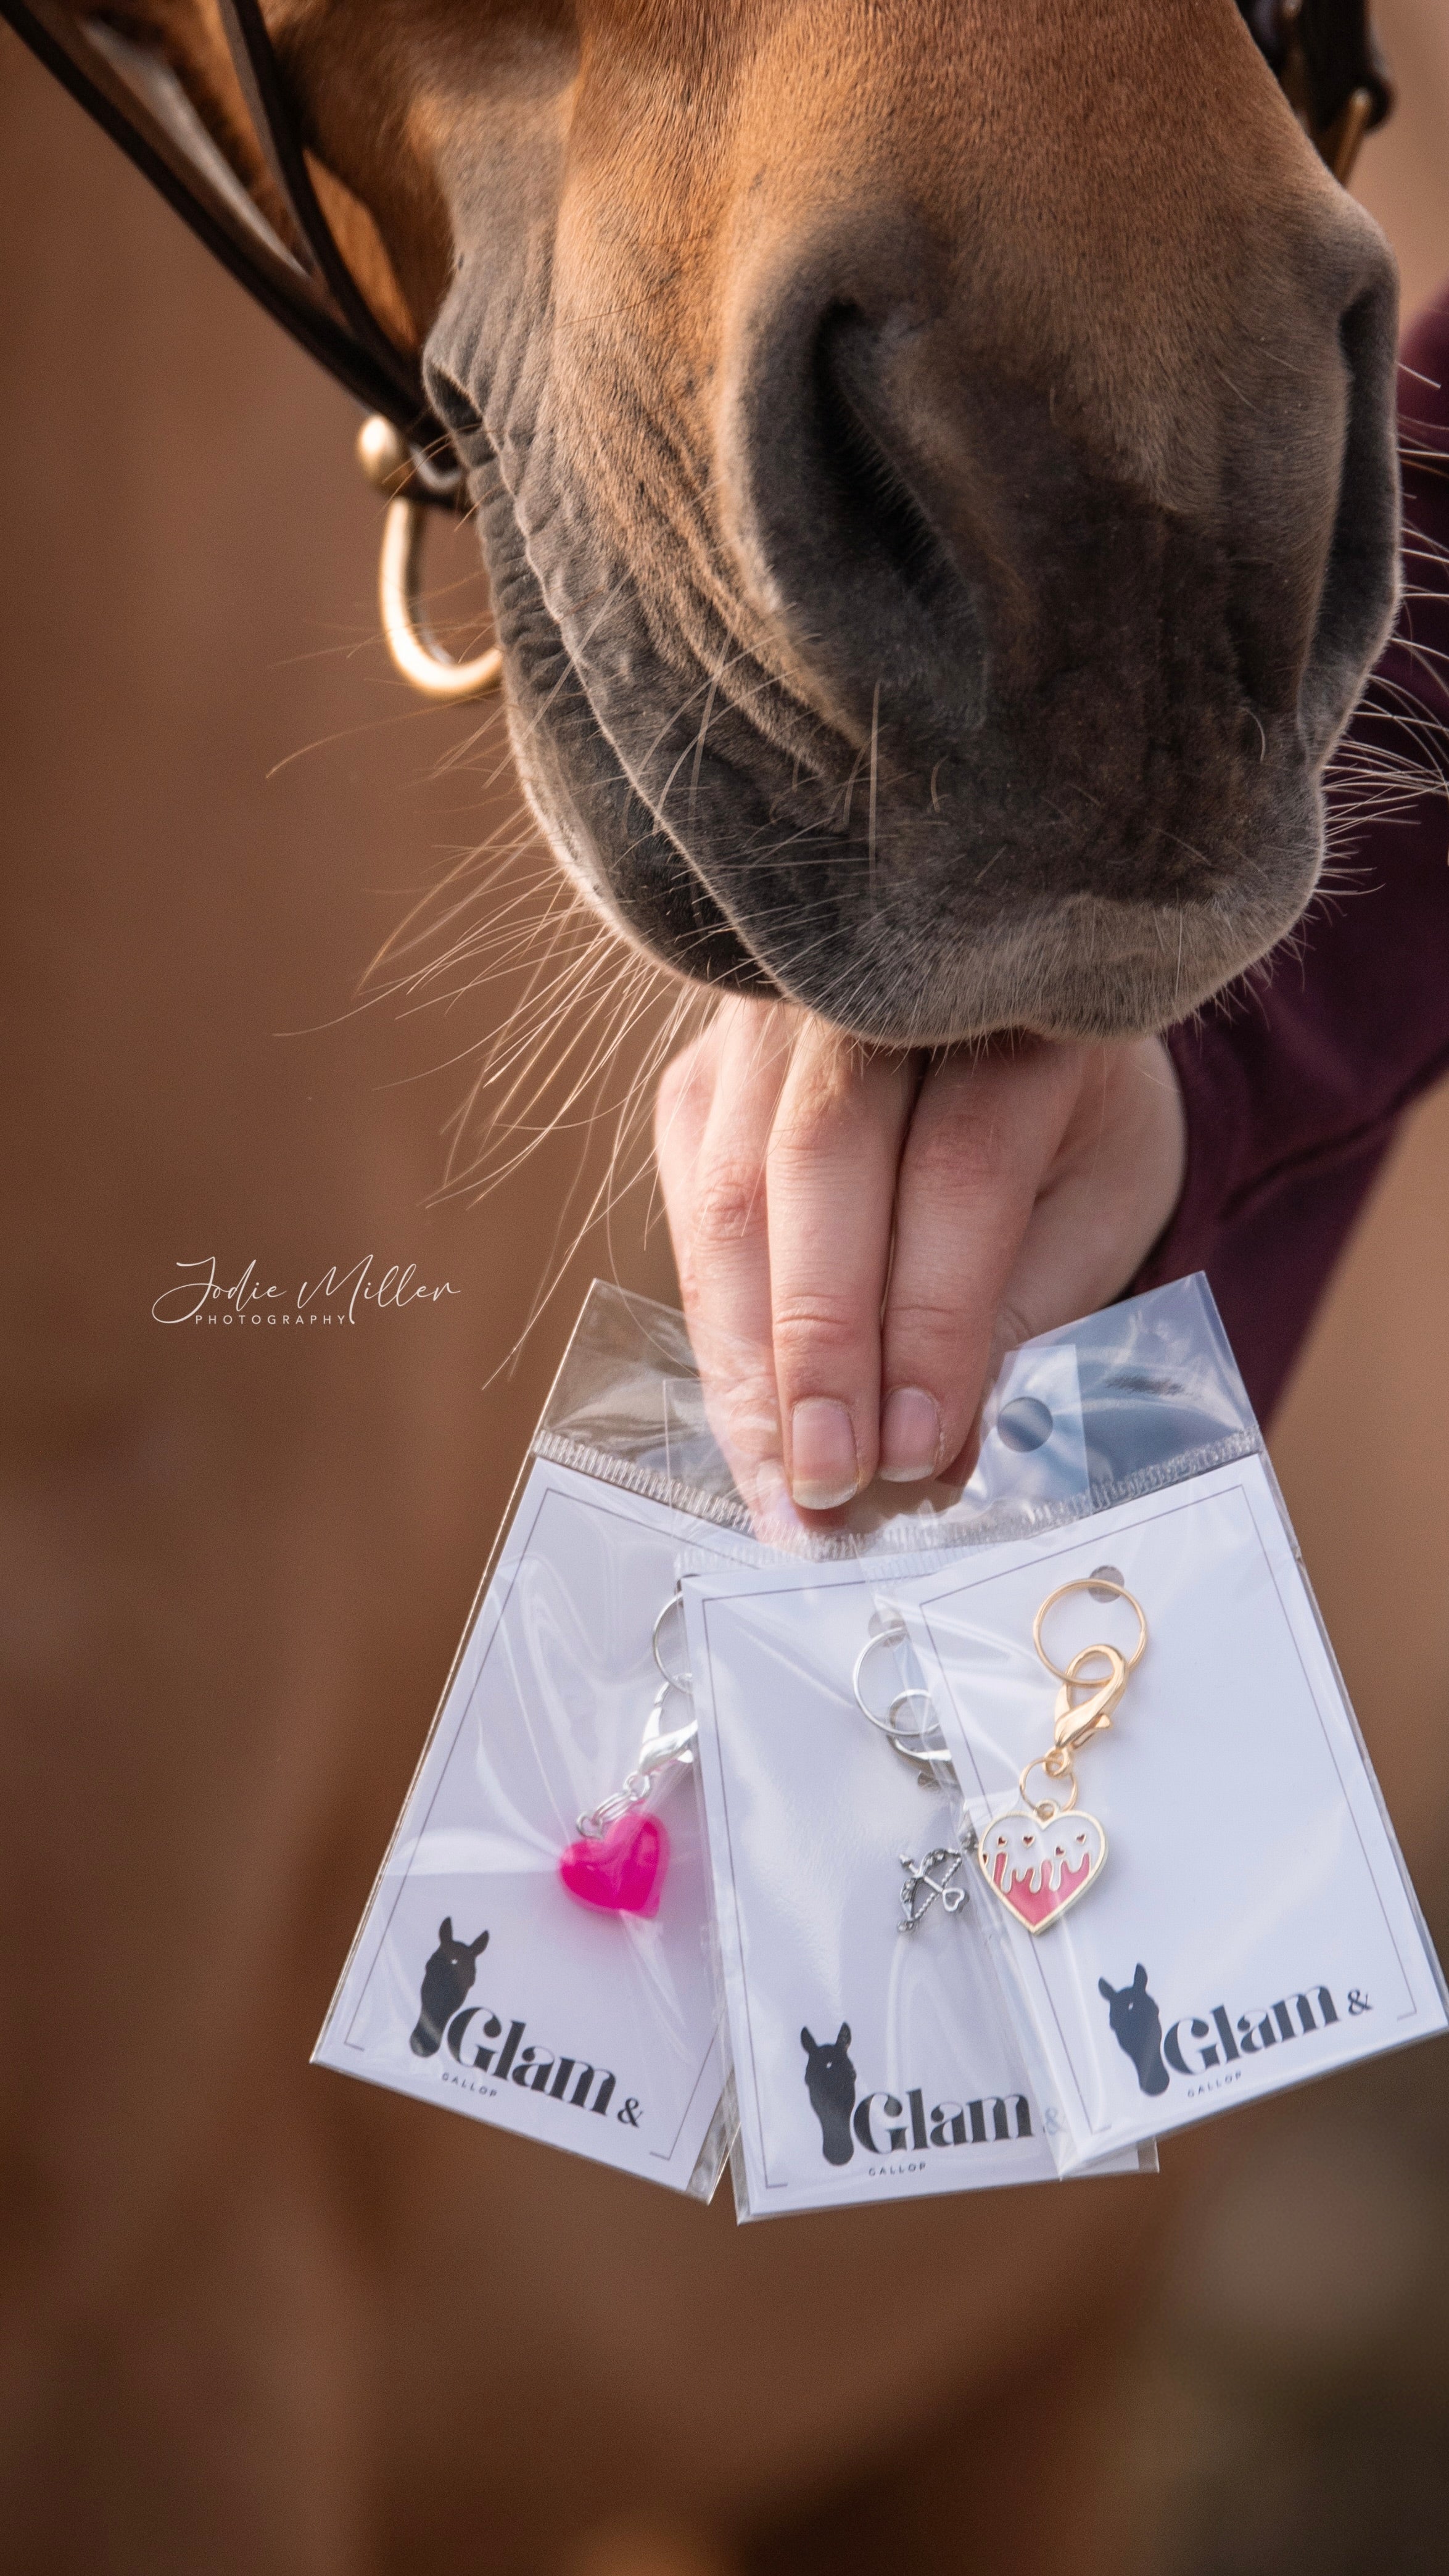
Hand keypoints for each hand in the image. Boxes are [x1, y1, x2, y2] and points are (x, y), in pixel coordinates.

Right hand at [653, 999, 1185, 1530]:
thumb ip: (1009, 1322)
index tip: (914, 1451)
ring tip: (779, 1485)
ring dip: (748, 1357)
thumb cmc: (1067, 1139)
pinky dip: (718, 1330)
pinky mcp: (706, 1080)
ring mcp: (770, 1026)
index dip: (930, 1320)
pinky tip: (750, 1422)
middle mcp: (875, 998)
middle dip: (816, 1347)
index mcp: (1017, 1013)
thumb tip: (919, 1461)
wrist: (1017, 1037)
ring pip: (732, 1192)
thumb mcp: (1089, 1221)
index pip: (957, 1168)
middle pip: (818, 1165)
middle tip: (825, 1486)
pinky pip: (692, 1210)